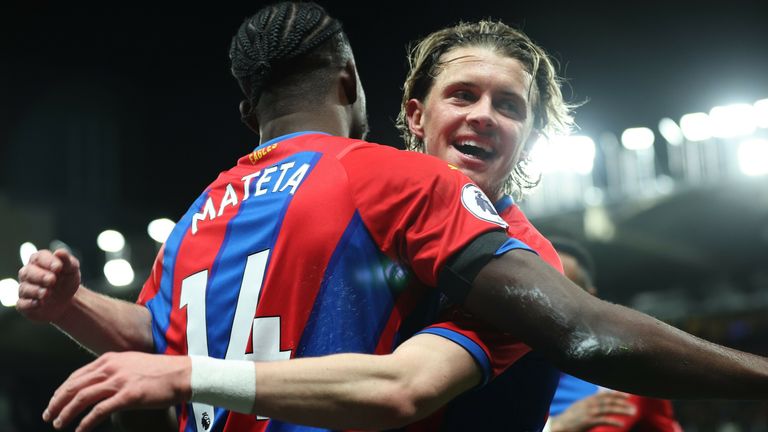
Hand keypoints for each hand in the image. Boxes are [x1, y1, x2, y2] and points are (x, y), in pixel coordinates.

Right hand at [16, 249, 80, 321]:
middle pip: (27, 272)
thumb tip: (59, 252)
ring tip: (47, 293)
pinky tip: (39, 304)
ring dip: (36, 290)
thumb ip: (67, 261)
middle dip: (40, 276)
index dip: (48, 262)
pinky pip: (22, 304)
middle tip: (52, 280)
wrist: (66, 301)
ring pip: (24, 288)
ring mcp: (25, 289)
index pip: (39, 257)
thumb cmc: (66, 280)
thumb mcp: (72, 270)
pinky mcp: (24, 304)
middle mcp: (28, 274)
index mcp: (40, 261)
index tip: (58, 268)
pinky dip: (30, 304)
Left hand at [44, 352, 191, 431]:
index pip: (77, 375)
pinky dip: (86, 421)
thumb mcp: (133, 363)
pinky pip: (99, 410)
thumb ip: (115, 370)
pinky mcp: (128, 396)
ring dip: (67, 412)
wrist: (182, 374)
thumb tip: (99, 384)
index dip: (62, 390)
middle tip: (49, 415)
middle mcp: (112, 367)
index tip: (55, 401)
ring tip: (59, 423)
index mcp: (111, 359)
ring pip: (82, 398)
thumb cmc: (161, 371)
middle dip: (57, 402)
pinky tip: (80, 429)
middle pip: (75, 386)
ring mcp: (120, 381)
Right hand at [549, 391, 635, 431]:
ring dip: (622, 410)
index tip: (627, 395)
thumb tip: (599, 399)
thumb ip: (590, 403)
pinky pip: (604, 420)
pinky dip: (613, 421)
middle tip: (634, 406)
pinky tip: (621, 424)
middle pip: (609, 400)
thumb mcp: (580, 407)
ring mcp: (589, 412)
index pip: (605, 394)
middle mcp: (589, 403)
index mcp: (588, 400)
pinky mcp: (588, 421)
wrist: (559, 425)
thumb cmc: (570, 418)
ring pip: (609, 408)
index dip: (616, 394)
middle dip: (622, 402)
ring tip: (633, 412)